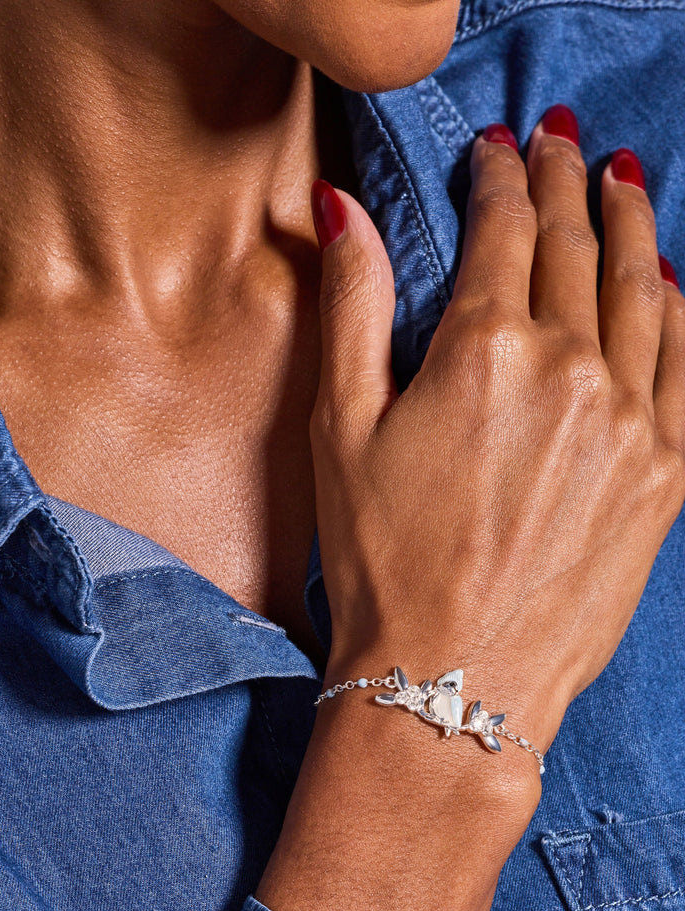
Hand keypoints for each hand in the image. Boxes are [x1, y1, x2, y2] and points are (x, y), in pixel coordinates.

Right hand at [310, 122, 684, 767]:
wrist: (454, 684)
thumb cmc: (383, 564)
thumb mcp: (342, 430)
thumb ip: (353, 308)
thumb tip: (344, 211)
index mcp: (486, 350)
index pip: (505, 229)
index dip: (502, 178)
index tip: (500, 150)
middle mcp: (573, 370)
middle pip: (578, 246)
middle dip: (567, 183)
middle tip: (564, 142)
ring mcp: (632, 422)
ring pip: (644, 293)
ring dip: (631, 227)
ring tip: (623, 183)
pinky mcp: (665, 475)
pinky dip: (681, 311)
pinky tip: (669, 283)